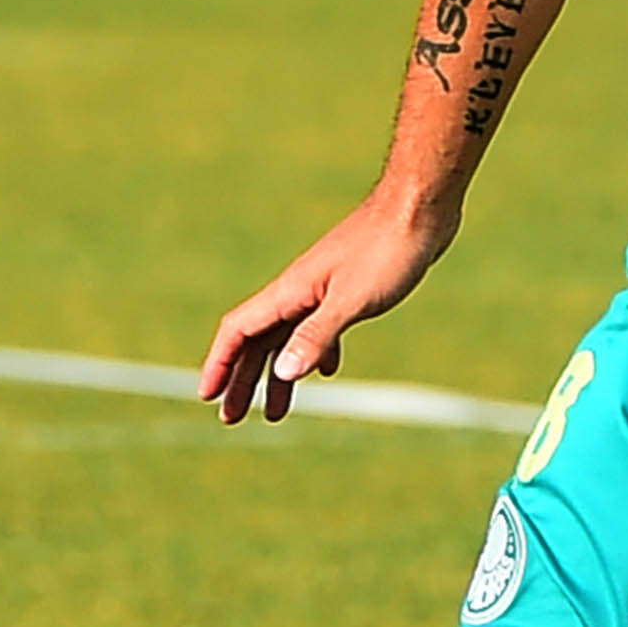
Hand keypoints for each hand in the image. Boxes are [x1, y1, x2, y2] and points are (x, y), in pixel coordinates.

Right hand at [200, 187, 460, 422]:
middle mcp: (298, 291)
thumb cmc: (387, 249)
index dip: (220, 364)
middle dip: (242, 381)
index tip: (207, 396)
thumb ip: (316, 335)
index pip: (239, 331)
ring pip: (287, 338)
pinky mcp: (348, 288)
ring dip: (277, 374)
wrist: (420, 208)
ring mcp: (322, 289)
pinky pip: (319, 327)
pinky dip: (315, 353)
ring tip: (276, 412)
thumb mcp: (352, 299)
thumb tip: (283, 373)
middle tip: (232, 419)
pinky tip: (326, 371)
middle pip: (257, 341)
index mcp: (290, 292)